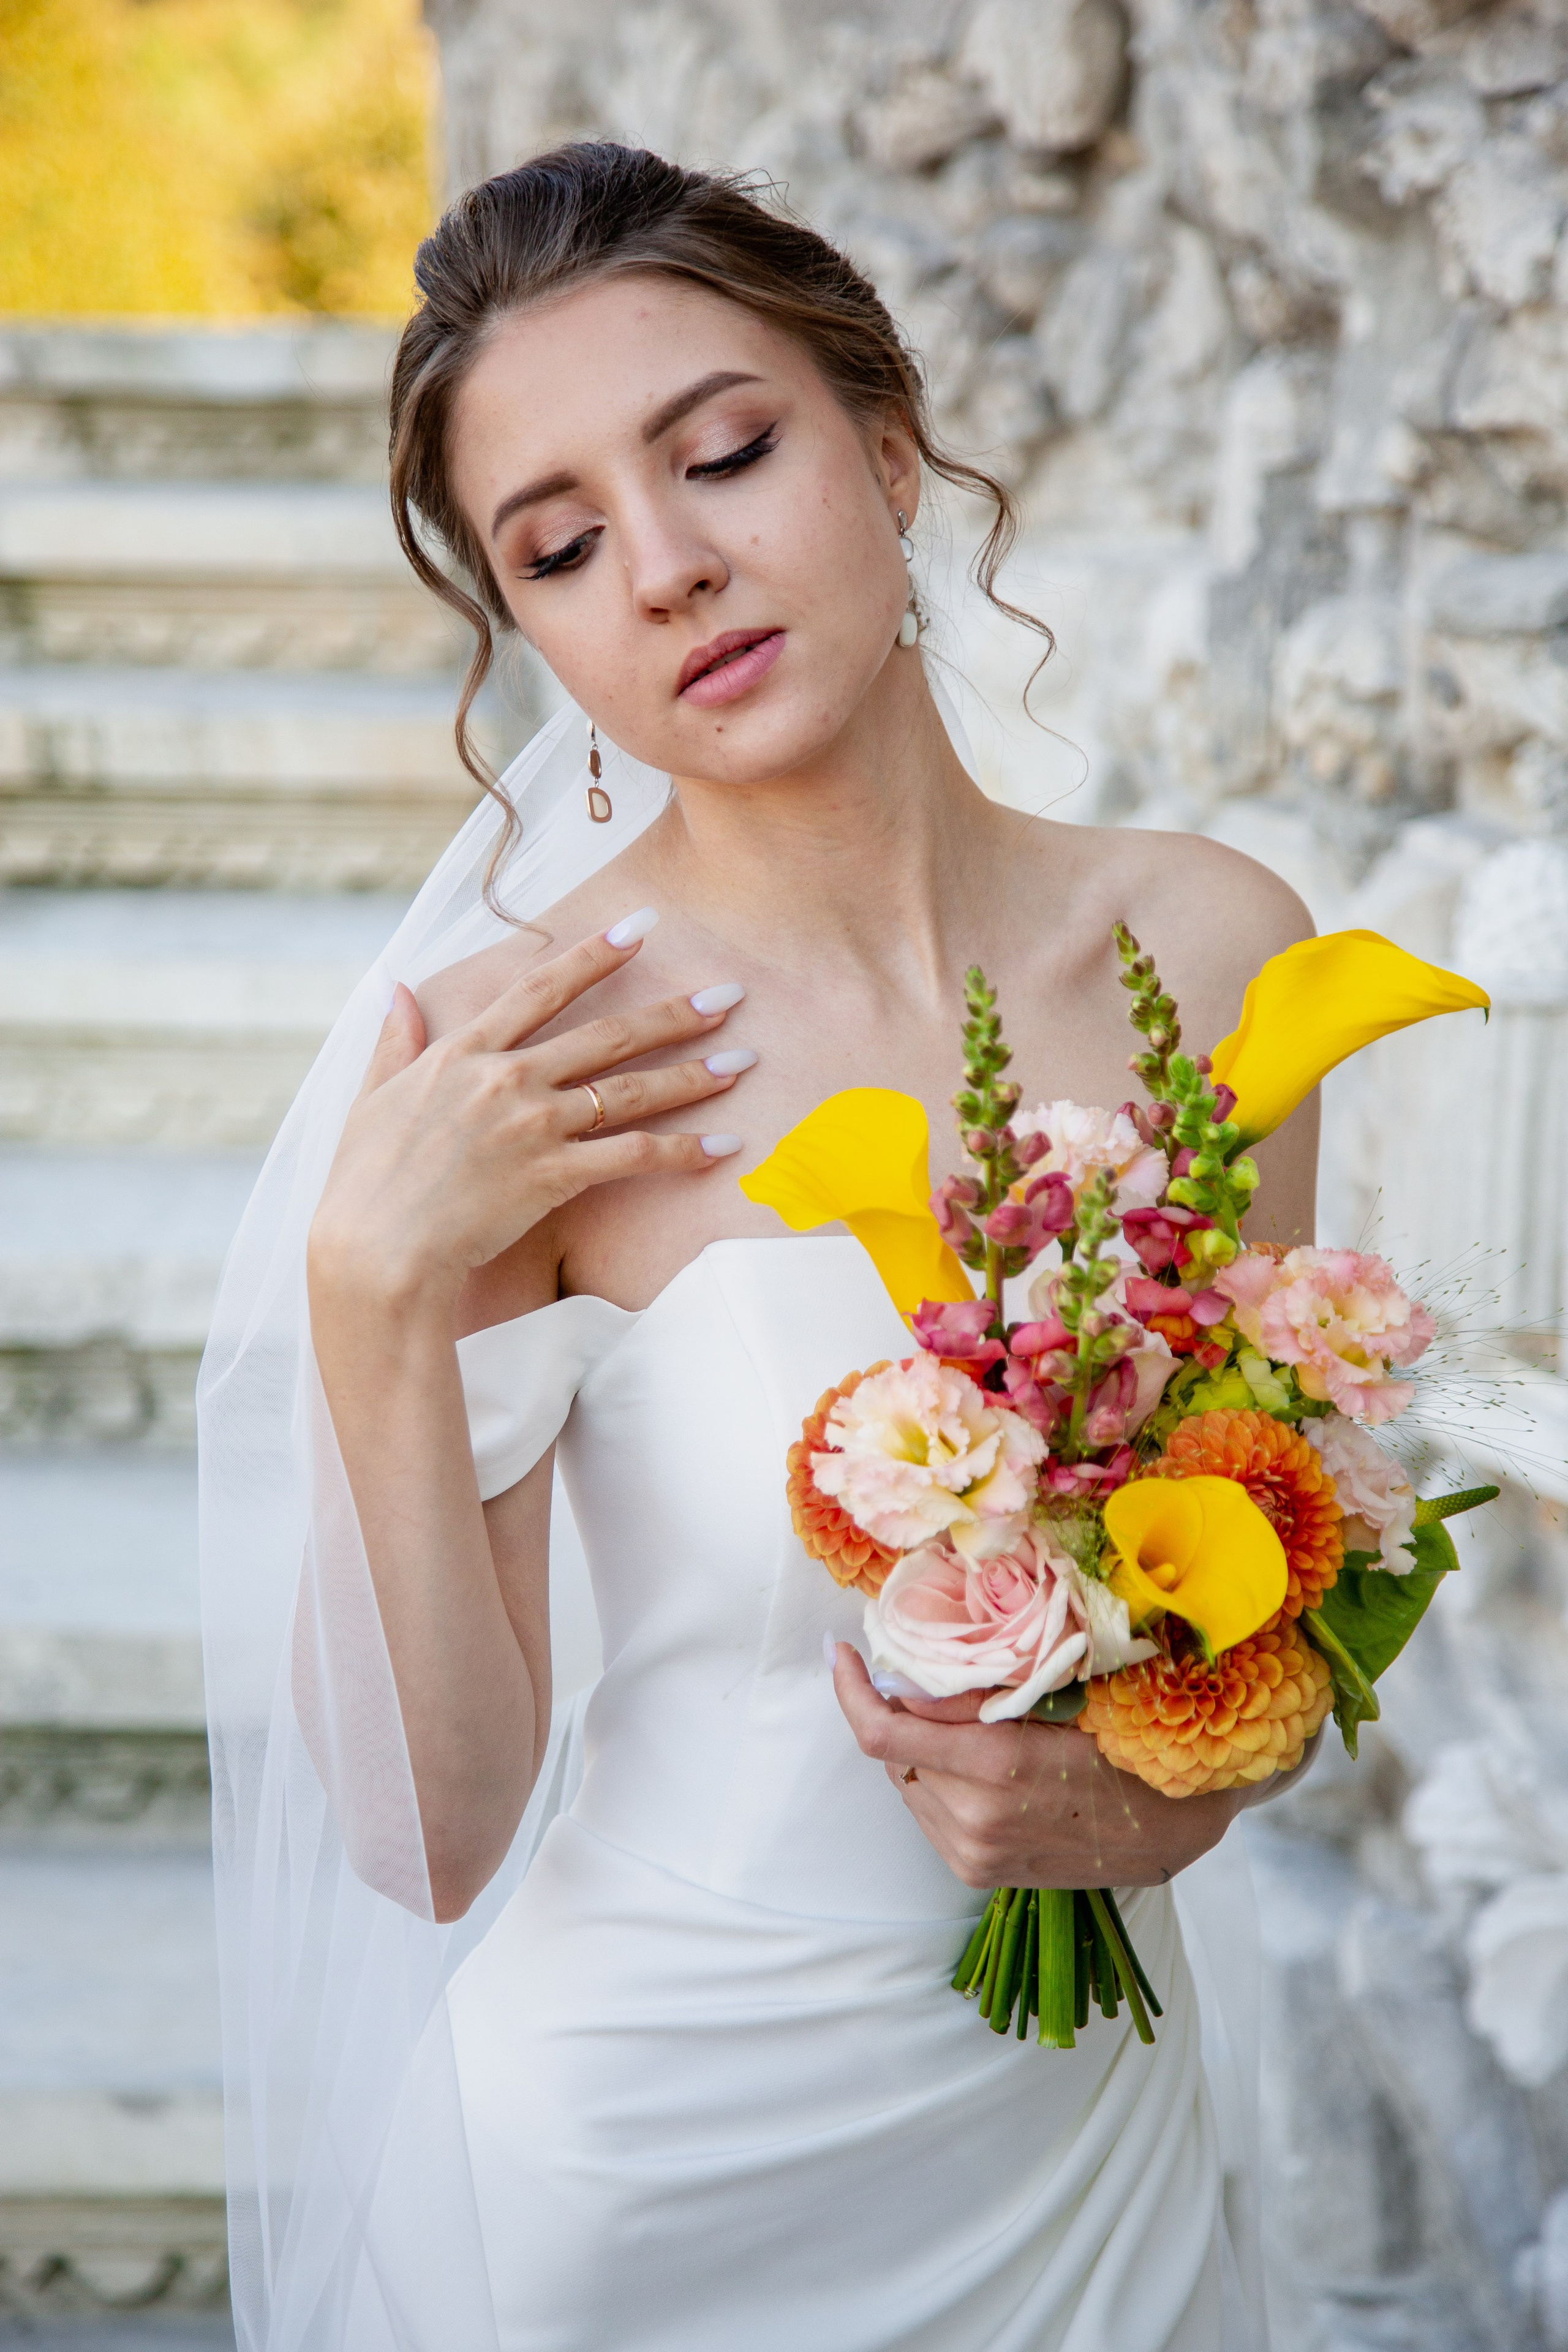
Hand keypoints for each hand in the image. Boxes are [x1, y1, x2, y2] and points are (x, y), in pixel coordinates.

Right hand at [308, 915, 751, 1307]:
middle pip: (607, 1034)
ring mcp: (533, 1125)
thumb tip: (396, 988)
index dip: (594, 954)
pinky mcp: (553, 1174)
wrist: (376, 1250)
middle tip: (729, 995)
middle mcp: (507, 1078)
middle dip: (674, 1012)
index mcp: (463, 1053)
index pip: (541, 988)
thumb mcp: (372, 1098)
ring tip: (743, 1062)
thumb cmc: (365, 1183)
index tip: (641, 927)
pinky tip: (722, 1146)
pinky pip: (632, 1156)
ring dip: (694, 1074)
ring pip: (631, 1090)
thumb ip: (395, 1041)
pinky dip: (682, 1151)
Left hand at [831, 1645, 1242, 1888]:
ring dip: (923, 1751)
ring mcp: (974, 1853)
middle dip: (900, 1714)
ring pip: (910, 1783)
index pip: (882, 1733)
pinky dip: (940, 1782)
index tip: (841, 1655)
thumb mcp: (1059, 1695)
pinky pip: (930, 1814)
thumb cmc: (1124, 1741)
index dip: (849, 1691)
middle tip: (932, 1685)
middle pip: (894, 1753)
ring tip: (974, 1730)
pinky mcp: (980, 1873)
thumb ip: (975, 1694)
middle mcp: (974, 1818)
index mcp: (994, 1765)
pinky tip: (981, 1767)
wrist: (1174, 1823)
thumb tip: (902, 1683)